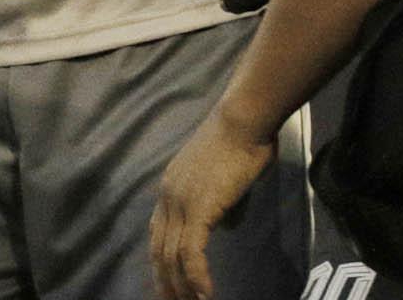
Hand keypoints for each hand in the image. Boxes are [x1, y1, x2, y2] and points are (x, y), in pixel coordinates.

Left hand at [150, 108, 277, 299]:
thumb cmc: (243, 140)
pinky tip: (206, 295)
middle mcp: (168, 197)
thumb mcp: (226, 176)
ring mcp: (180, 203)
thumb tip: (228, 222)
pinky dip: (197, 277)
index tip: (168, 285)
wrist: (244, 120)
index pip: (158, 234)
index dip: (162, 263)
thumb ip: (221, 200)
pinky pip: (191, 253)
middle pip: (159, 251)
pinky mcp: (198, 209)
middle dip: (166, 283)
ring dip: (181, 288)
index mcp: (170, 188)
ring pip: (172, 257)